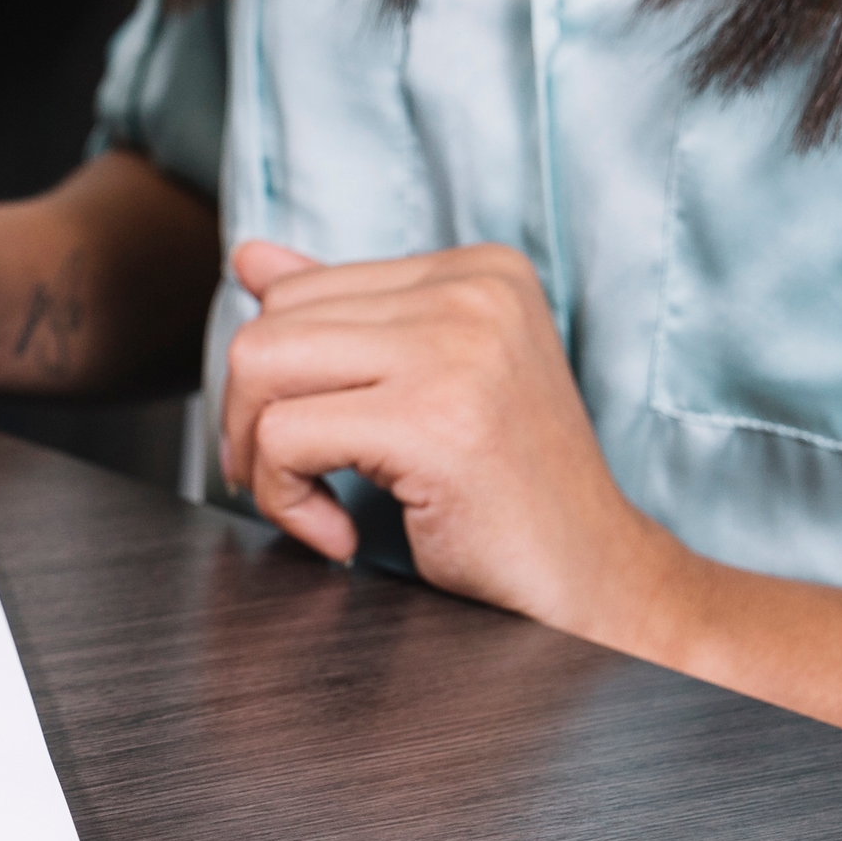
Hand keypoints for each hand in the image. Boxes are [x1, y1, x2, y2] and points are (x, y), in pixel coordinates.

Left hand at [216, 239, 693, 641]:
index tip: (306, 445)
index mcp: (477, 271)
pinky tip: (339, 534)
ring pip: (260, 368)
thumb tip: (250, 258)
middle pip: (271, 327)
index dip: (274, 381)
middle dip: (249, 418)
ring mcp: (457, 351)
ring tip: (312, 505)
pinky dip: (284, 500)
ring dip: (259, 458)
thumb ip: (345, 317)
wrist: (592, 582)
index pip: (300, 293)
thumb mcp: (427, 382)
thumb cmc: (507, 494)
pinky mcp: (433, 420)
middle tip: (291, 483)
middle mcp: (472, 292)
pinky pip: (283, 438)